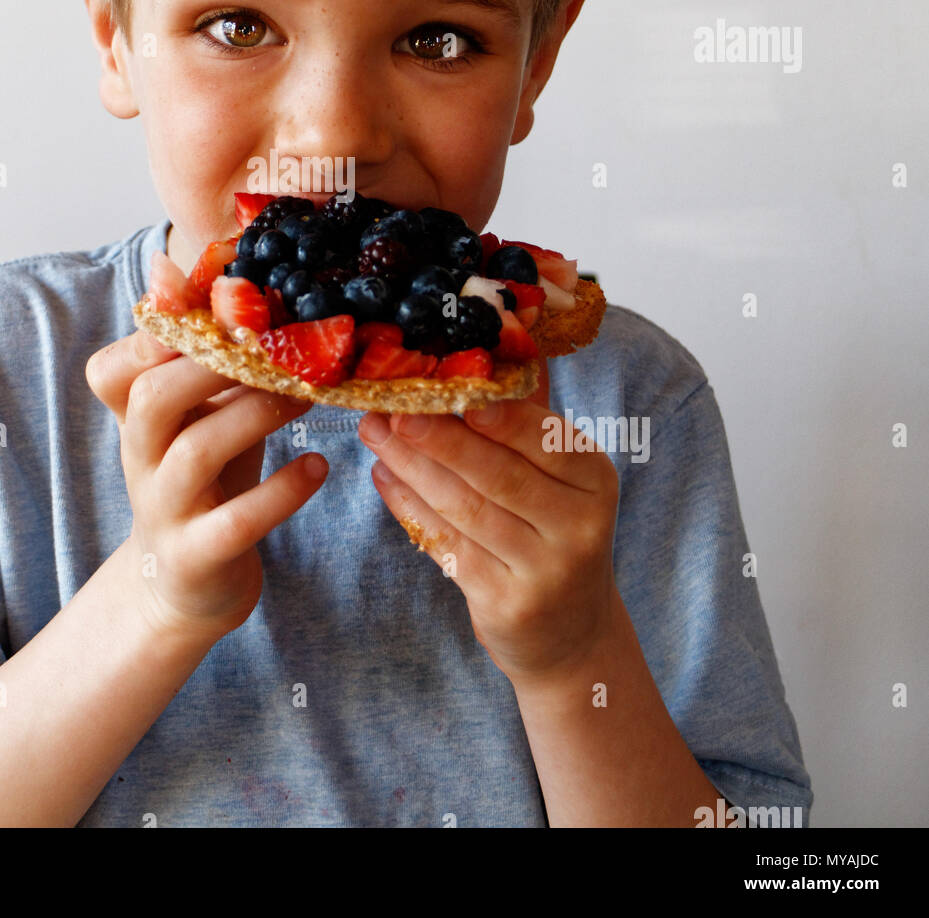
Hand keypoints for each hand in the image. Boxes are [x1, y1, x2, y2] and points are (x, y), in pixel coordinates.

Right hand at [87, 329, 321, 643]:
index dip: (153, 337)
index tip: (213, 308)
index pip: (113, 369)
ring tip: (308, 397)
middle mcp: (139, 460)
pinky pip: (236, 522)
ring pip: (196, 453)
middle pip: (152, 398)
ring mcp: (164, 511)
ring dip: (255, 416)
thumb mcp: (197, 419)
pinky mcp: (197, 557)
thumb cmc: (204, 480)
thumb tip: (222, 278)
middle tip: (277, 346)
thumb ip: (205, 362)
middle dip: (213, 365)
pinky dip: (281, 492)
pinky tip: (317, 466)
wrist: (187, 582)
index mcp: (135, 420)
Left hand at [357, 361, 621, 685]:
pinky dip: (410, 508)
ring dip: (411, 466)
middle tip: (390, 406)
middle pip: (496, 472)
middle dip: (437, 436)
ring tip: (373, 433)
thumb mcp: (559, 476)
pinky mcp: (506, 603)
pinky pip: (448, 545)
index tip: (448, 384)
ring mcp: (544, 569)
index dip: (495, 412)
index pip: (542, 437)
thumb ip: (525, 416)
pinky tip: (384, 477)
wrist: (569, 633)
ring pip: (464, 507)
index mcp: (594, 478)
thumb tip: (493, 334)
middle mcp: (579, 525)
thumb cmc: (553, 530)